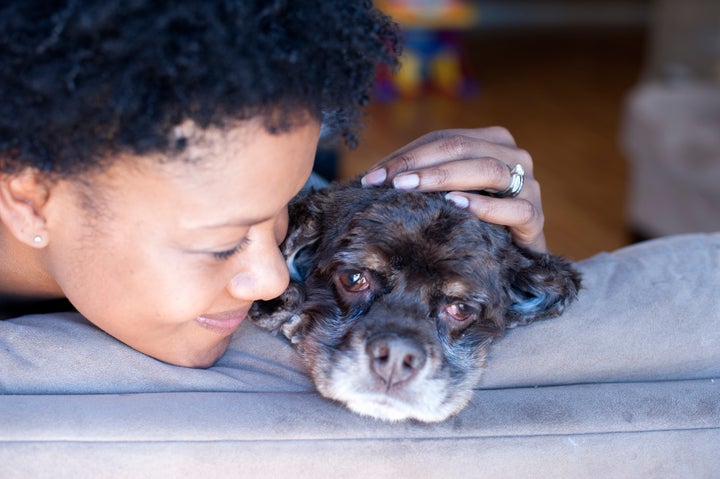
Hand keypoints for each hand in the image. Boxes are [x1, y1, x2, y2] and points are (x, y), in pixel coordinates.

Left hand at [361, 127, 546, 251]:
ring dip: (445, 177)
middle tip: (388, 183)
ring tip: (412, 188)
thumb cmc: (473, 222)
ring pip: (488, 170)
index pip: (443, 139)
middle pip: (462, 147)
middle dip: (420, 164)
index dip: (406, 155)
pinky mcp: (535, 216)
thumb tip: (371, 179)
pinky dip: (484, 205)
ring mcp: (529, 184)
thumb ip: (420, 178)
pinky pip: (513, 208)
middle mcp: (514, 157)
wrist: (513, 258)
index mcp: (491, 142)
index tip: (372, 177)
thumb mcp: (446, 193)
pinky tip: (458, 205)